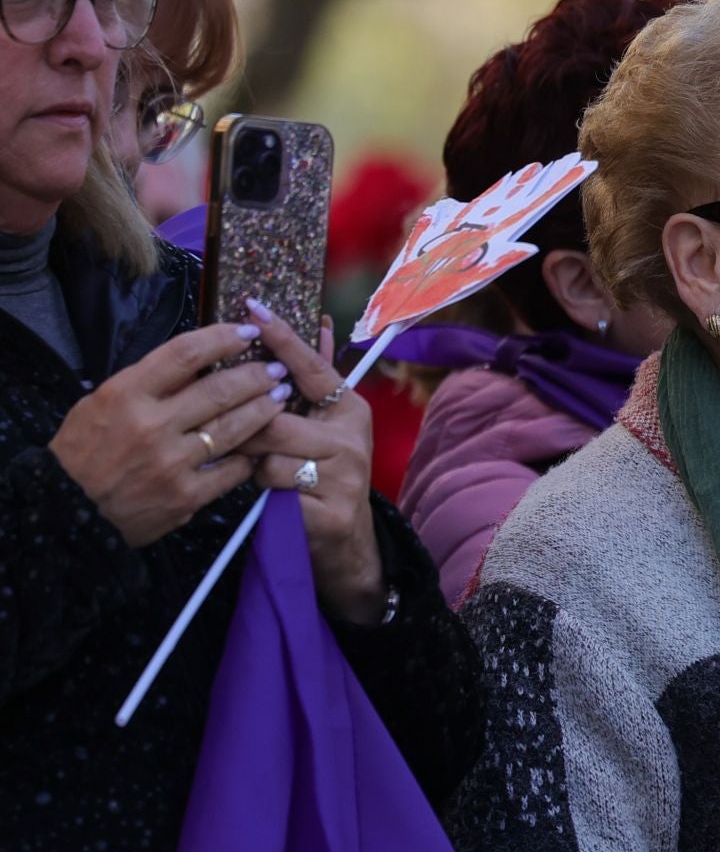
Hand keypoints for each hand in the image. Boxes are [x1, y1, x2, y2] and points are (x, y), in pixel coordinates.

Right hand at [48, 323, 292, 547]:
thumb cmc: (84, 451)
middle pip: (219, 390)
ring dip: (264, 409)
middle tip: (276, 369)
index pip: (184, 354)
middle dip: (256, 376)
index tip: (247, 332)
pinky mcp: (187, 496)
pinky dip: (250, 455)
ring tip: (280, 396)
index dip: (222, 338)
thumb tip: (199, 363)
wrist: (67, 511)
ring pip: (234, 428)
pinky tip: (262, 444)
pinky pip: (232, 469)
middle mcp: (152, 425)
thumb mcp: (103, 404)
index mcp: (126, 394)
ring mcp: (172, 462)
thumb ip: (149, 384)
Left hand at [230, 303, 384, 623]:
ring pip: (270, 458)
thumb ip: (314, 380)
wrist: (345, 544)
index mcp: (349, 410)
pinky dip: (266, 497)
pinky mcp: (329, 510)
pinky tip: (278, 502)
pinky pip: (274, 492)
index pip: (310, 367)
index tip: (253, 307)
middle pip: (275, 419)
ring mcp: (345, 475)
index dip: (282, 337)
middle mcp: (353, 438)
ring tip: (268, 476)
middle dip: (247, 430)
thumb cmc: (321, 476)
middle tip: (235, 436)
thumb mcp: (322, 427)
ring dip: (256, 468)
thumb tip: (321, 321)